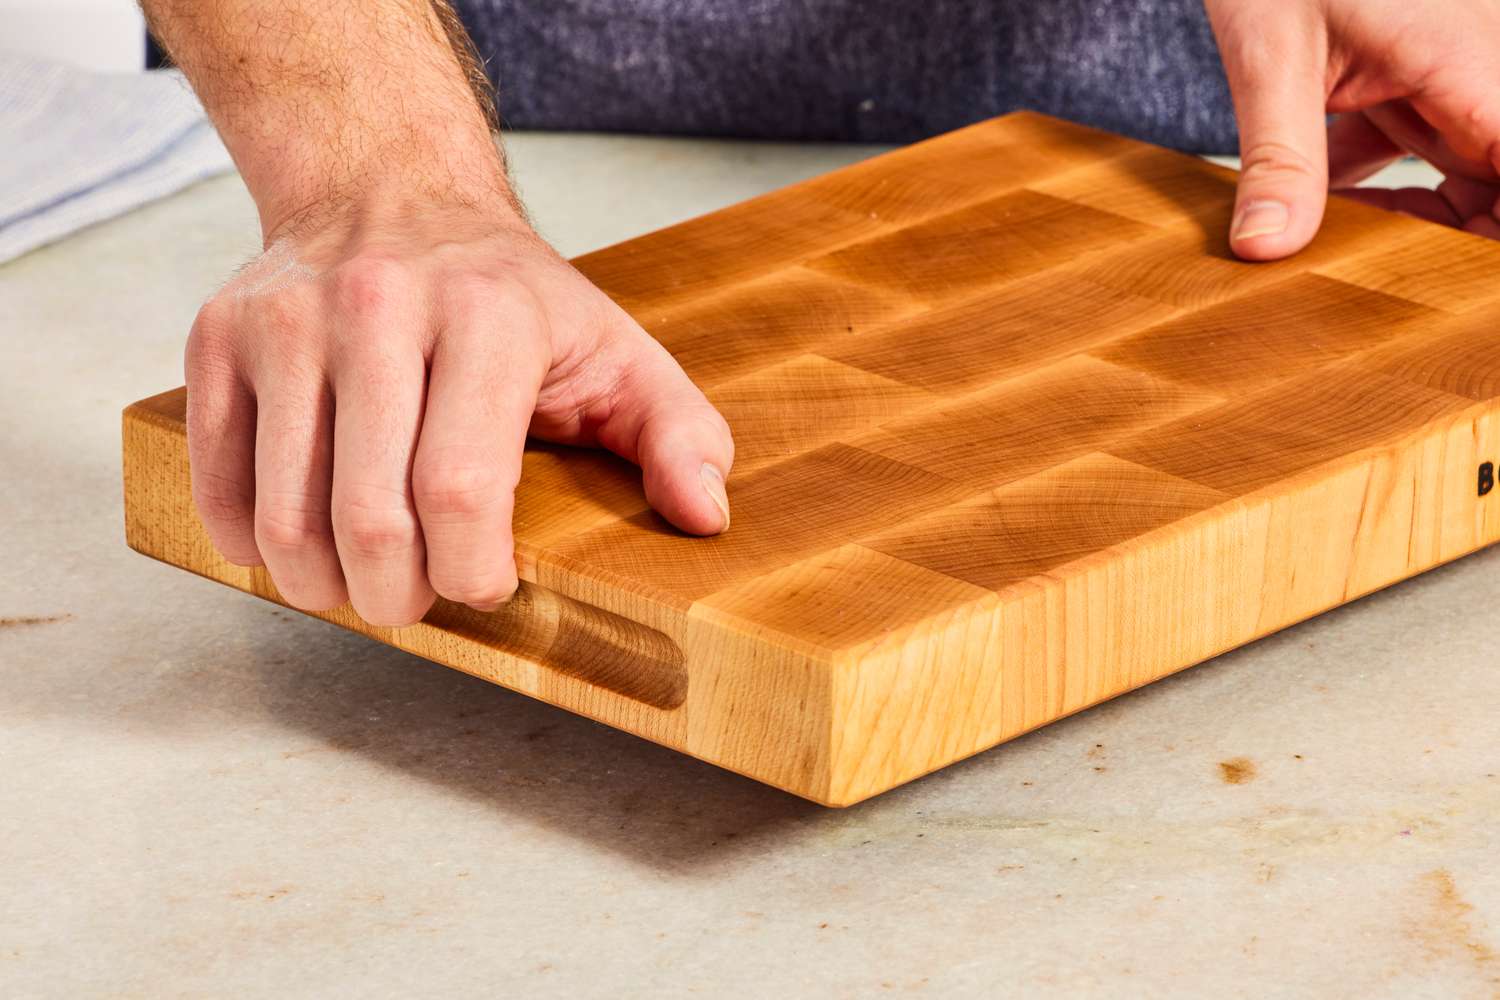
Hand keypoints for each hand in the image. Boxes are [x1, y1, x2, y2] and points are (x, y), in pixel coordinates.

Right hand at [186, 204, 732, 625]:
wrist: (392, 197)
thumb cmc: (513, 298)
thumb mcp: (620, 352)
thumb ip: (679, 434)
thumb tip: (706, 517)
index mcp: (490, 318)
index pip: (461, 490)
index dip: (471, 573)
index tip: (485, 585)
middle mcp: (379, 307)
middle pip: (371, 516)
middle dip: (399, 596)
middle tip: (416, 602)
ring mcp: (288, 320)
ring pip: (287, 515)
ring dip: (325, 585)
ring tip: (361, 583)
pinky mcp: (220, 336)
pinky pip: (220, 483)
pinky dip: (256, 544)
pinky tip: (301, 541)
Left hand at [1203, 0, 1499, 258]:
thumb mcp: (1271, 58)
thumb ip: (1278, 158)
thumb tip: (1265, 250)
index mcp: (1475, 65)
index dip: (1492, 229)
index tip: (1460, 281)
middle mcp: (1486, 71)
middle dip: (1464, 237)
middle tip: (1392, 289)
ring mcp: (1460, 73)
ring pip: (1475, 172)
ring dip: (1422, 221)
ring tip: (1349, 262)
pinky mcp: (1424, 73)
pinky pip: (1432, 148)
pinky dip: (1388, 183)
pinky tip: (1322, 207)